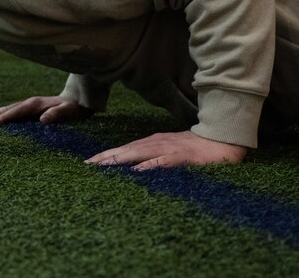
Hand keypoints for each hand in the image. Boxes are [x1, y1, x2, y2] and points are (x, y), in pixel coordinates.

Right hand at [0, 96, 93, 124]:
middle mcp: (29, 103)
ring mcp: (28, 105)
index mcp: (35, 104)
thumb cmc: (74, 108)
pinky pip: (12, 112)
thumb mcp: (69, 112)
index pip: (16, 111)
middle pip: (6, 109)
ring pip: (7, 109)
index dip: (4, 118)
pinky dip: (2, 115)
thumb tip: (42, 119)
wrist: (79, 98)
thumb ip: (57, 114)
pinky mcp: (30, 109)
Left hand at [86, 131, 247, 169]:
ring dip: (120, 159)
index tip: (88, 163)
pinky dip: (149, 165)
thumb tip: (134, 166)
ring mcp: (168, 149)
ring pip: (139, 154)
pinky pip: (163, 161)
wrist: (222, 139)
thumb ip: (153, 156)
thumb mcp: (169, 150)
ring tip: (102, 166)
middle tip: (87, 165)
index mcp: (152, 143)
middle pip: (126, 150)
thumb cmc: (195, 148)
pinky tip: (137, 171)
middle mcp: (156, 144)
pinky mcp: (182, 156)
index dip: (106, 156)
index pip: (124, 150)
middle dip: (106, 158)